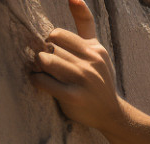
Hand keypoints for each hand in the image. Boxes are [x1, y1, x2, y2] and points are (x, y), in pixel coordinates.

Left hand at [28, 0, 123, 130]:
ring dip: (37, 68)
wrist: (112, 114)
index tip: (54, 54)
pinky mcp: (75, 97)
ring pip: (44, 61)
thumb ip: (85, 23)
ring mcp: (84, 80)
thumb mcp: (97, 50)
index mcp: (95, 49)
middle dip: (42, 56)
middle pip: (48, 48)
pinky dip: (37, 81)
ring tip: (44, 74)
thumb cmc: (99, 79)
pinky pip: (43, 82)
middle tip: (47, 67)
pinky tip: (42, 84)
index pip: (56, 34)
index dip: (49, 44)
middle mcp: (91, 62)